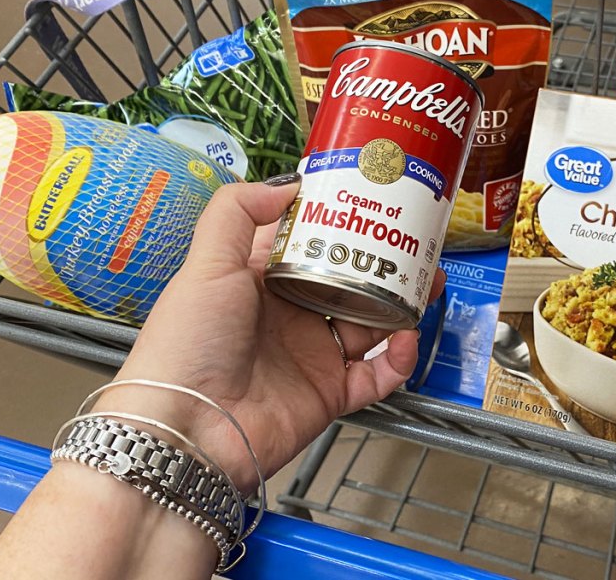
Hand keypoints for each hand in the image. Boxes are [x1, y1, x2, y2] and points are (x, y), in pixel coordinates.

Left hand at [96, 179, 443, 492]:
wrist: (187, 431)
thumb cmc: (187, 344)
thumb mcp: (206, 265)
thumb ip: (237, 213)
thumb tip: (287, 184)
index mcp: (261, 282)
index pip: (311, 244)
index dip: (343, 224)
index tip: (376, 203)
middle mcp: (290, 316)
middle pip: (351, 282)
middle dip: (386, 265)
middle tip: (418, 247)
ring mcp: (312, 357)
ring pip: (372, 325)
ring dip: (402, 306)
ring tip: (429, 286)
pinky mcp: (329, 395)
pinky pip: (377, 376)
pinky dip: (398, 361)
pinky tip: (405, 341)